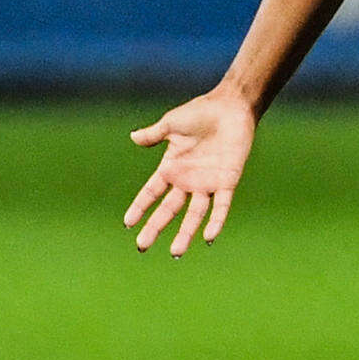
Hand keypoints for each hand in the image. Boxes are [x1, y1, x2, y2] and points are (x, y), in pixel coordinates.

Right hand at [124, 87, 255, 255]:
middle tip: (142, 247)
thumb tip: (132, 137)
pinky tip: (208, 237)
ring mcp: (207, 183)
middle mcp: (188, 180)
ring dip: (186, 233)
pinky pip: (221, 206)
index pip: (151, 193)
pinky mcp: (227, 181)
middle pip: (169, 210)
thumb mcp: (171, 124)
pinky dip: (216, 221)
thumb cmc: (200, 113)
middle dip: (155, 227)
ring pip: (194, 214)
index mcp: (172, 168)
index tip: (128, 223)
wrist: (230, 107)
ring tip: (175, 252)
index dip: (140, 207)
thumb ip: (153, 135)